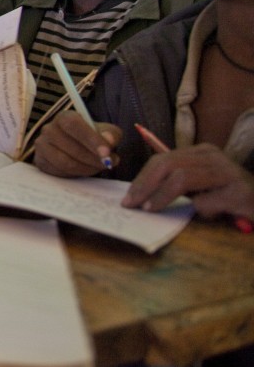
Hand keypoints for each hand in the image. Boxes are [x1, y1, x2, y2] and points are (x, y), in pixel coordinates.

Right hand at [34, 111, 121, 176]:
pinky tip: (84, 170)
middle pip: (71, 147)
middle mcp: (49, 129)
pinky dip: (75, 174)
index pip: (73, 125)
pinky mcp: (40, 161)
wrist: (76, 146)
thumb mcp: (106, 132)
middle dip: (93, 159)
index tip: (106, 153)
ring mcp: (41, 146)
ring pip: (65, 162)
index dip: (90, 139)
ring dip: (86, 168)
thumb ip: (111, 134)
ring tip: (98, 167)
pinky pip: (59, 172)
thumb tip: (108, 141)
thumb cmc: (91, 137)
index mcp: (64, 117)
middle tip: (108, 164)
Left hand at [122, 144, 253, 219]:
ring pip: (182, 178)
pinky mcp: (238, 191)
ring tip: (151, 209)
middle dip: (145, 185)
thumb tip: (140, 195)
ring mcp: (226, 171)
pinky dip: (200, 209)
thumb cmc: (228, 196)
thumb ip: (175, 183)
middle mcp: (212, 156)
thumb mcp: (200, 185)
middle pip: (168, 165)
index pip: (161, 160)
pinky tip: (209, 214)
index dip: (141, 178)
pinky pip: (207, 200)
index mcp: (200, 152)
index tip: (128, 197)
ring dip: (162, 196)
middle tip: (133, 204)